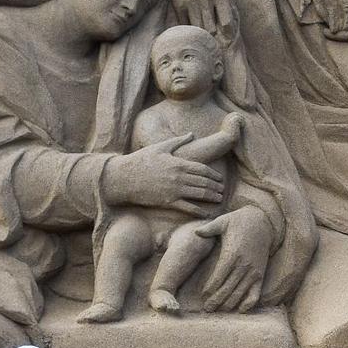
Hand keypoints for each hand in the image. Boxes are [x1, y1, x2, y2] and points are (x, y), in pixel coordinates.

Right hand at [103, 138, 225, 215]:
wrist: (124, 178)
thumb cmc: (140, 160)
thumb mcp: (160, 147)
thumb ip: (178, 141)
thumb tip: (191, 134)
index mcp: (178, 163)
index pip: (203, 169)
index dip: (214, 175)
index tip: (220, 178)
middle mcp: (179, 177)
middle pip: (204, 182)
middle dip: (216, 186)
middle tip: (223, 190)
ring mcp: (174, 190)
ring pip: (200, 194)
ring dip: (212, 197)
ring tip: (219, 199)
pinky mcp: (168, 202)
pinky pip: (188, 208)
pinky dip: (199, 212)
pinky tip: (207, 214)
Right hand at [170, 0, 237, 45]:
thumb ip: (230, 5)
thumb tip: (232, 29)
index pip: (226, 24)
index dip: (227, 33)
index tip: (226, 36)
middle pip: (211, 30)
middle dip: (214, 36)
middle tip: (215, 40)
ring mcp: (190, 2)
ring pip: (198, 29)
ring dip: (202, 34)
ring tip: (205, 35)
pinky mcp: (178, 5)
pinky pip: (186, 25)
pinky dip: (191, 28)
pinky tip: (194, 26)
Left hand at [193, 206, 274, 312]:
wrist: (263, 222)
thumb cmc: (239, 221)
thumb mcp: (223, 221)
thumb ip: (209, 229)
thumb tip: (195, 232)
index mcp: (232, 254)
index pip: (218, 278)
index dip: (210, 289)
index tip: (202, 296)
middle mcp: (243, 265)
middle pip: (227, 289)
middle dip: (216, 301)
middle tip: (207, 309)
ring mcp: (253, 272)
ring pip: (239, 294)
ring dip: (229, 305)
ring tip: (219, 311)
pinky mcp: (260, 275)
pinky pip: (255, 294)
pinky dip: (248, 304)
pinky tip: (240, 310)